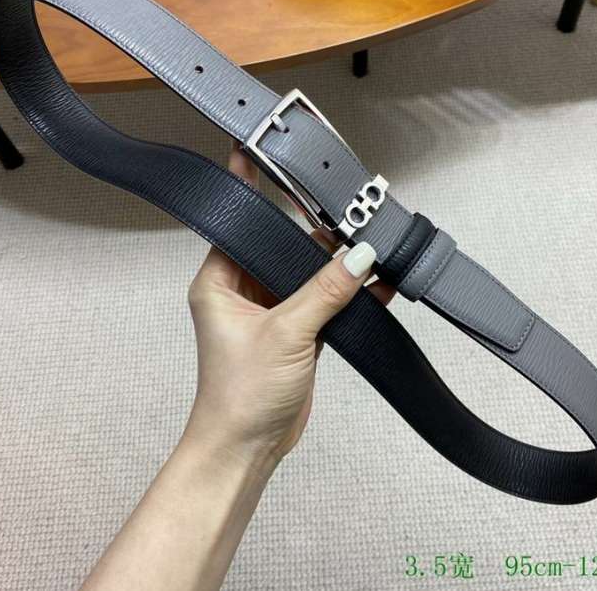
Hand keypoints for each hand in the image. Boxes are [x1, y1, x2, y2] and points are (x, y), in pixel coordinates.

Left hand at [184, 143, 395, 468]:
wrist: (248, 448)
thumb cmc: (240, 395)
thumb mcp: (284, 334)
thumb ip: (324, 291)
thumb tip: (359, 255)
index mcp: (220, 280)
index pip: (239, 221)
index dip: (252, 187)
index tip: (260, 148)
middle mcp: (243, 288)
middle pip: (281, 242)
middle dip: (313, 228)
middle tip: (344, 205)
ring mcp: (272, 308)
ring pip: (306, 270)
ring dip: (336, 261)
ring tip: (370, 240)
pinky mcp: (296, 329)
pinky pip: (324, 298)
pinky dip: (347, 290)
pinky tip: (376, 281)